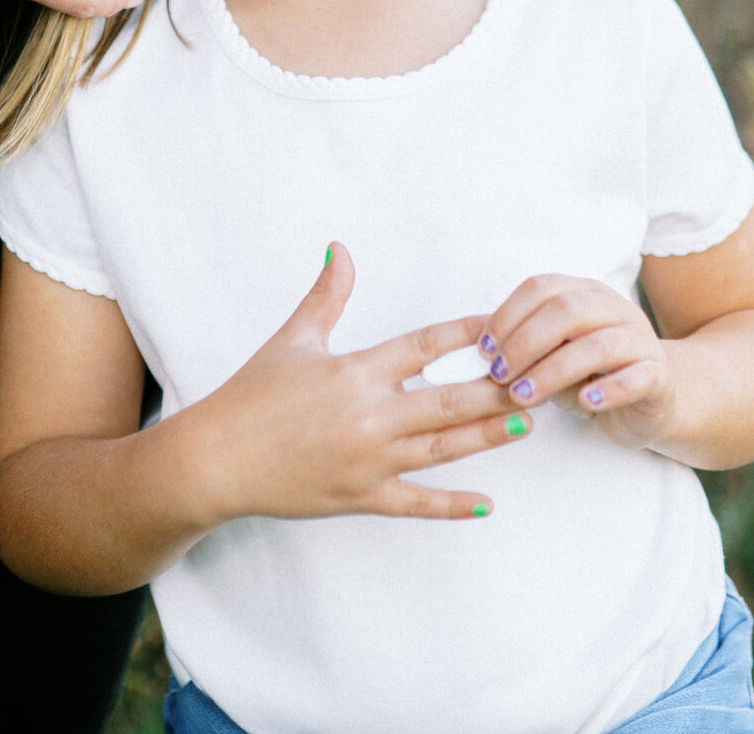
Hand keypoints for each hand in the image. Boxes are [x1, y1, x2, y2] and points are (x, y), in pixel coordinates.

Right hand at [179, 244, 530, 522]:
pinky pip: (416, 503)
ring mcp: (368, 461)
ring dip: (487, 435)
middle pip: (449, 399)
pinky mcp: (361, 497)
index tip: (502, 322)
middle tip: (539, 377)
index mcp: (355, 371)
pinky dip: (453, 505)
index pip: (425, 344)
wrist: (215, 460)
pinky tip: (488, 504)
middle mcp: (369, 416)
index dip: (467, 332)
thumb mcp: (293, 340)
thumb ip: (327, 295)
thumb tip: (341, 247)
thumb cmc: (251, 395)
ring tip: (527, 423)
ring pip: (444, 449)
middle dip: (497, 389)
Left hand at [479, 275, 675, 450]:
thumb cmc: (590, 374)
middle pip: (567, 311)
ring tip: (524, 396)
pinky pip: (637, 377)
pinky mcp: (659, 375)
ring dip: (553, 371)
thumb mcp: (553, 355)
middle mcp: (614, 308)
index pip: (542, 287)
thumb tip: (483, 352)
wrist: (652, 397)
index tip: (483, 351)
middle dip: (525, 343)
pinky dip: (610, 389)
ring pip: (598, 345)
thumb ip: (526, 347)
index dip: (507, 316)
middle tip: (498, 377)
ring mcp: (640, 339)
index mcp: (584, 293)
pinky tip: (585, 403)